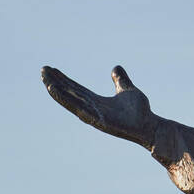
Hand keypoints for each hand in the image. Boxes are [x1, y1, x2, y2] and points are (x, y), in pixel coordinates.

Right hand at [40, 65, 158, 147]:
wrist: (150, 125)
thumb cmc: (140, 111)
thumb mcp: (128, 90)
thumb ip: (120, 80)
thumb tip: (116, 67)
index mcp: (96, 101)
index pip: (75, 88)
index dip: (63, 79)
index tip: (52, 69)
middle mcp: (91, 108)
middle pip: (69, 93)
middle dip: (55, 82)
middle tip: (43, 70)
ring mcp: (92, 114)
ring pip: (69, 100)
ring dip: (56, 90)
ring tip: (45, 79)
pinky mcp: (96, 119)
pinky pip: (77, 108)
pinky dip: (65, 99)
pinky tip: (55, 90)